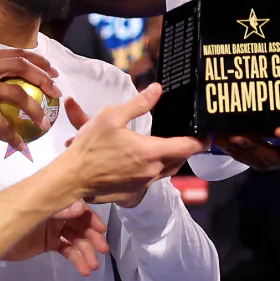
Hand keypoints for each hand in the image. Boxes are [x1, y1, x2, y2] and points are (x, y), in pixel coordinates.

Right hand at [0, 49, 61, 152]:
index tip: (54, 74)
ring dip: (36, 109)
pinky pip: (4, 123)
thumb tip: (30, 76)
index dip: (40, 62)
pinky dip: (15, 135)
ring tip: (45, 123)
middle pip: (21, 67)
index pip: (18, 54)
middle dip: (43, 79)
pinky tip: (22, 144)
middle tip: (56, 93)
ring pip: (18, 94)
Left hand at [0, 201, 107, 275]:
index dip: (91, 219)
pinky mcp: (48, 244)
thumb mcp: (36, 212)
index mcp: (55, 202)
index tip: (101, 231)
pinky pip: (67, 250)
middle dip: (92, 238)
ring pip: (75, 240)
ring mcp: (53, 229)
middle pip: (80, 225)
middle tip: (103, 252)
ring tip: (92, 267)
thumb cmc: (13, 219)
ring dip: (86, 252)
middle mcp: (57, 213)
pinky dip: (76, 260)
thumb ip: (58, 209)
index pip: (79, 208)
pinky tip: (82, 270)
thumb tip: (82, 207)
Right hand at [59, 84, 206, 204]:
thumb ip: (138, 103)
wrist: (72, 178)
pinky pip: (153, 179)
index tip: (207, 133)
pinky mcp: (133, 191)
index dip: (200, 140)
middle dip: (187, 149)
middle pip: (181, 160)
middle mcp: (152, 171)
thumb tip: (157, 89)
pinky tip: (146, 159)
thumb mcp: (111, 117)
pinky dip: (157, 168)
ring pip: (167, 171)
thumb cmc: (90, 146)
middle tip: (188, 137)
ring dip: (172, 159)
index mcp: (150, 152)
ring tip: (169, 146)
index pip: (187, 147)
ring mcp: (143, 184)